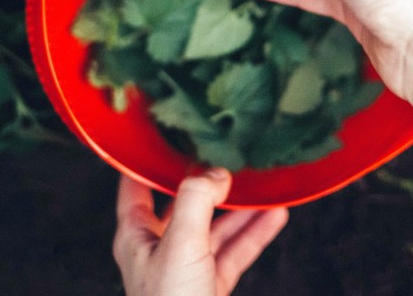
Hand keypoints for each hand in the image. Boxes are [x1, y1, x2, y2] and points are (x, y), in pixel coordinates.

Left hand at [113, 168, 288, 295]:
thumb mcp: (180, 245)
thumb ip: (196, 201)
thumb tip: (215, 172)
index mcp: (136, 236)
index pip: (136, 186)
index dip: (150, 159)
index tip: (171, 132)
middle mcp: (159, 248)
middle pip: (183, 203)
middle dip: (207, 180)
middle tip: (228, 153)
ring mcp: (186, 268)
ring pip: (215, 227)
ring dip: (239, 206)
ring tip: (263, 182)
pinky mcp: (211, 286)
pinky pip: (235, 252)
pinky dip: (255, 233)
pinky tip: (276, 215)